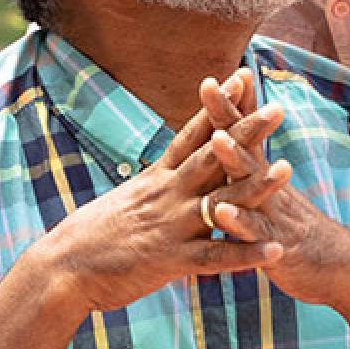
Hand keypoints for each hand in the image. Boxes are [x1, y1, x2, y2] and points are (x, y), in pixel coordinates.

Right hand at [45, 76, 283, 312]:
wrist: (61, 270)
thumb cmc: (89, 237)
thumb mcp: (124, 200)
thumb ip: (153, 187)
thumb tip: (166, 172)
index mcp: (156, 178)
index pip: (192, 134)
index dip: (217, 105)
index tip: (240, 78)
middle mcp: (166, 195)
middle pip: (213, 156)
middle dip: (246, 132)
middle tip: (277, 109)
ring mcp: (170, 226)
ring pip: (221, 201)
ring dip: (257, 187)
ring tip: (289, 170)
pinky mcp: (170, 260)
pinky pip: (215, 257)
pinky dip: (246, 254)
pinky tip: (275, 250)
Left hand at [197, 77, 349, 307]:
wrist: (344, 269)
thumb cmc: (299, 231)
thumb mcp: (274, 195)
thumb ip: (253, 171)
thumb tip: (237, 144)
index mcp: (263, 176)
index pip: (245, 132)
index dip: (231, 104)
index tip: (213, 75)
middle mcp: (269, 187)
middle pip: (245, 144)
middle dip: (226, 114)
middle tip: (209, 85)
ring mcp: (275, 214)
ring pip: (251, 183)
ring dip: (235, 159)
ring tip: (218, 138)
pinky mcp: (278, 246)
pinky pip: (256, 233)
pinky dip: (240, 222)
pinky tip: (223, 212)